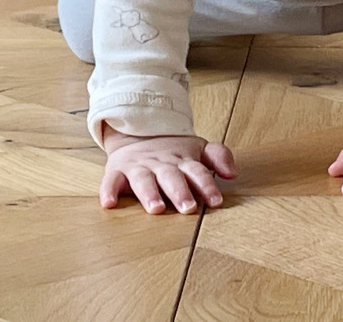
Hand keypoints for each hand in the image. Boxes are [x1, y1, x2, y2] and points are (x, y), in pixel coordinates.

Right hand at [99, 127, 237, 214]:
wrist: (138, 133)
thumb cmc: (174, 151)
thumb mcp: (198, 149)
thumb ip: (219, 157)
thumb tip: (233, 173)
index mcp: (183, 160)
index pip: (198, 172)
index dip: (207, 186)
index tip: (216, 201)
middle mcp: (161, 164)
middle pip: (172, 177)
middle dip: (180, 192)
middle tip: (188, 208)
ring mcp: (139, 167)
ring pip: (144, 180)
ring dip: (150, 194)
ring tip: (156, 208)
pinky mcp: (117, 171)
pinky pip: (111, 181)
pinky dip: (109, 191)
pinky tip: (109, 204)